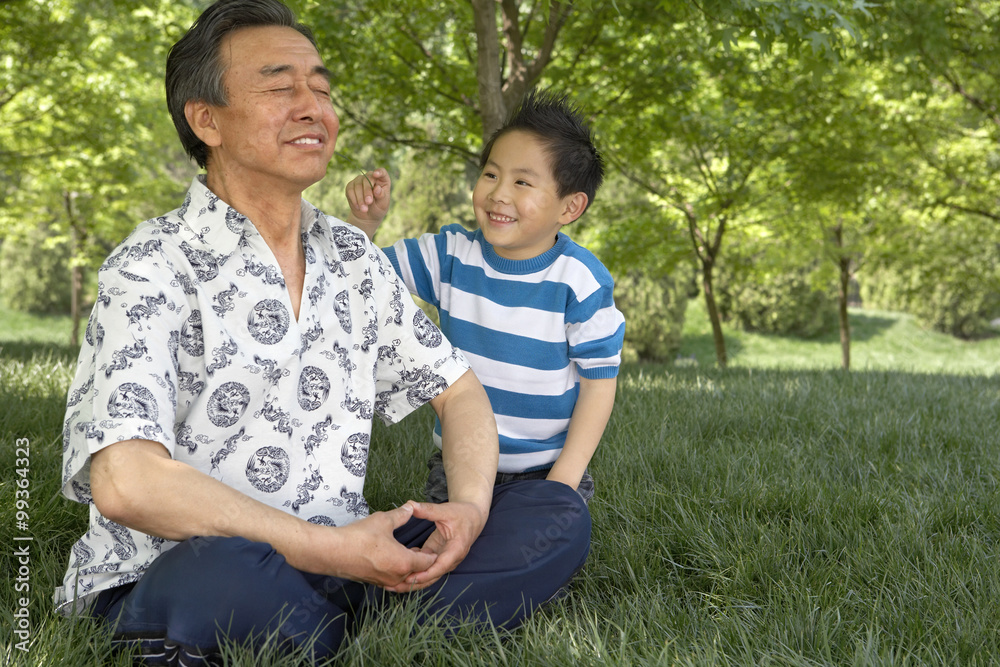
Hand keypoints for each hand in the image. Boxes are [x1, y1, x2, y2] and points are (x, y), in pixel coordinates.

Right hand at [318, 502, 436, 588]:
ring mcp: (384, 582)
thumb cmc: (359, 537)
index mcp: (404, 562)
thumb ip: (401, 515)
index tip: (434, 548)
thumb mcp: (383, 520)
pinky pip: (392, 581)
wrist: (333, 552)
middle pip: (417, 573)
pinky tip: (393, 560)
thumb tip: (410, 507)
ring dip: (409, 569)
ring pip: (404, 579)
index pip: (427, 562)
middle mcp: (396, 576)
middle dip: (422, 564)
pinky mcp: (373, 582)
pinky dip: (397, 573)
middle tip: (424, 552)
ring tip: (409, 555)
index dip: (432, 555)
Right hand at [345, 167, 390, 239]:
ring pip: (358, 185)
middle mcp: (371, 177)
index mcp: (382, 180)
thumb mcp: (383, 204)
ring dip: (360, 198)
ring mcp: (360, 180)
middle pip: (368, 179)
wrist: (367, 216)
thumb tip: (377, 188)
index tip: (376, 174)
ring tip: (364, 209)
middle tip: (368, 202)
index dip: (379, 172)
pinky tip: (358, 207)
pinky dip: (354, 199)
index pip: (382, 172)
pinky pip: (350, 190)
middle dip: (367, 191)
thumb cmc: (378, 208)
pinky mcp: (351, 186)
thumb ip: (381, 196)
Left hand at [381, 500, 487, 592]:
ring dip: (412, 579)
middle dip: (415, 582)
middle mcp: (451, 558)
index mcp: (456, 549)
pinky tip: (398, 567)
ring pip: (429, 575)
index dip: (426, 573)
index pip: (441, 566)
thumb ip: (428, 510)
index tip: (410, 577)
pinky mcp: (437, 556)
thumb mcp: (446, 510)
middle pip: (433, 576)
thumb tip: (410, 505)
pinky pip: (426, 567)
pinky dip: (414, 569)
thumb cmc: (462, 513)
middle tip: (394, 586)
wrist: (473, 517)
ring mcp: (444, 559)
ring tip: (393, 584)